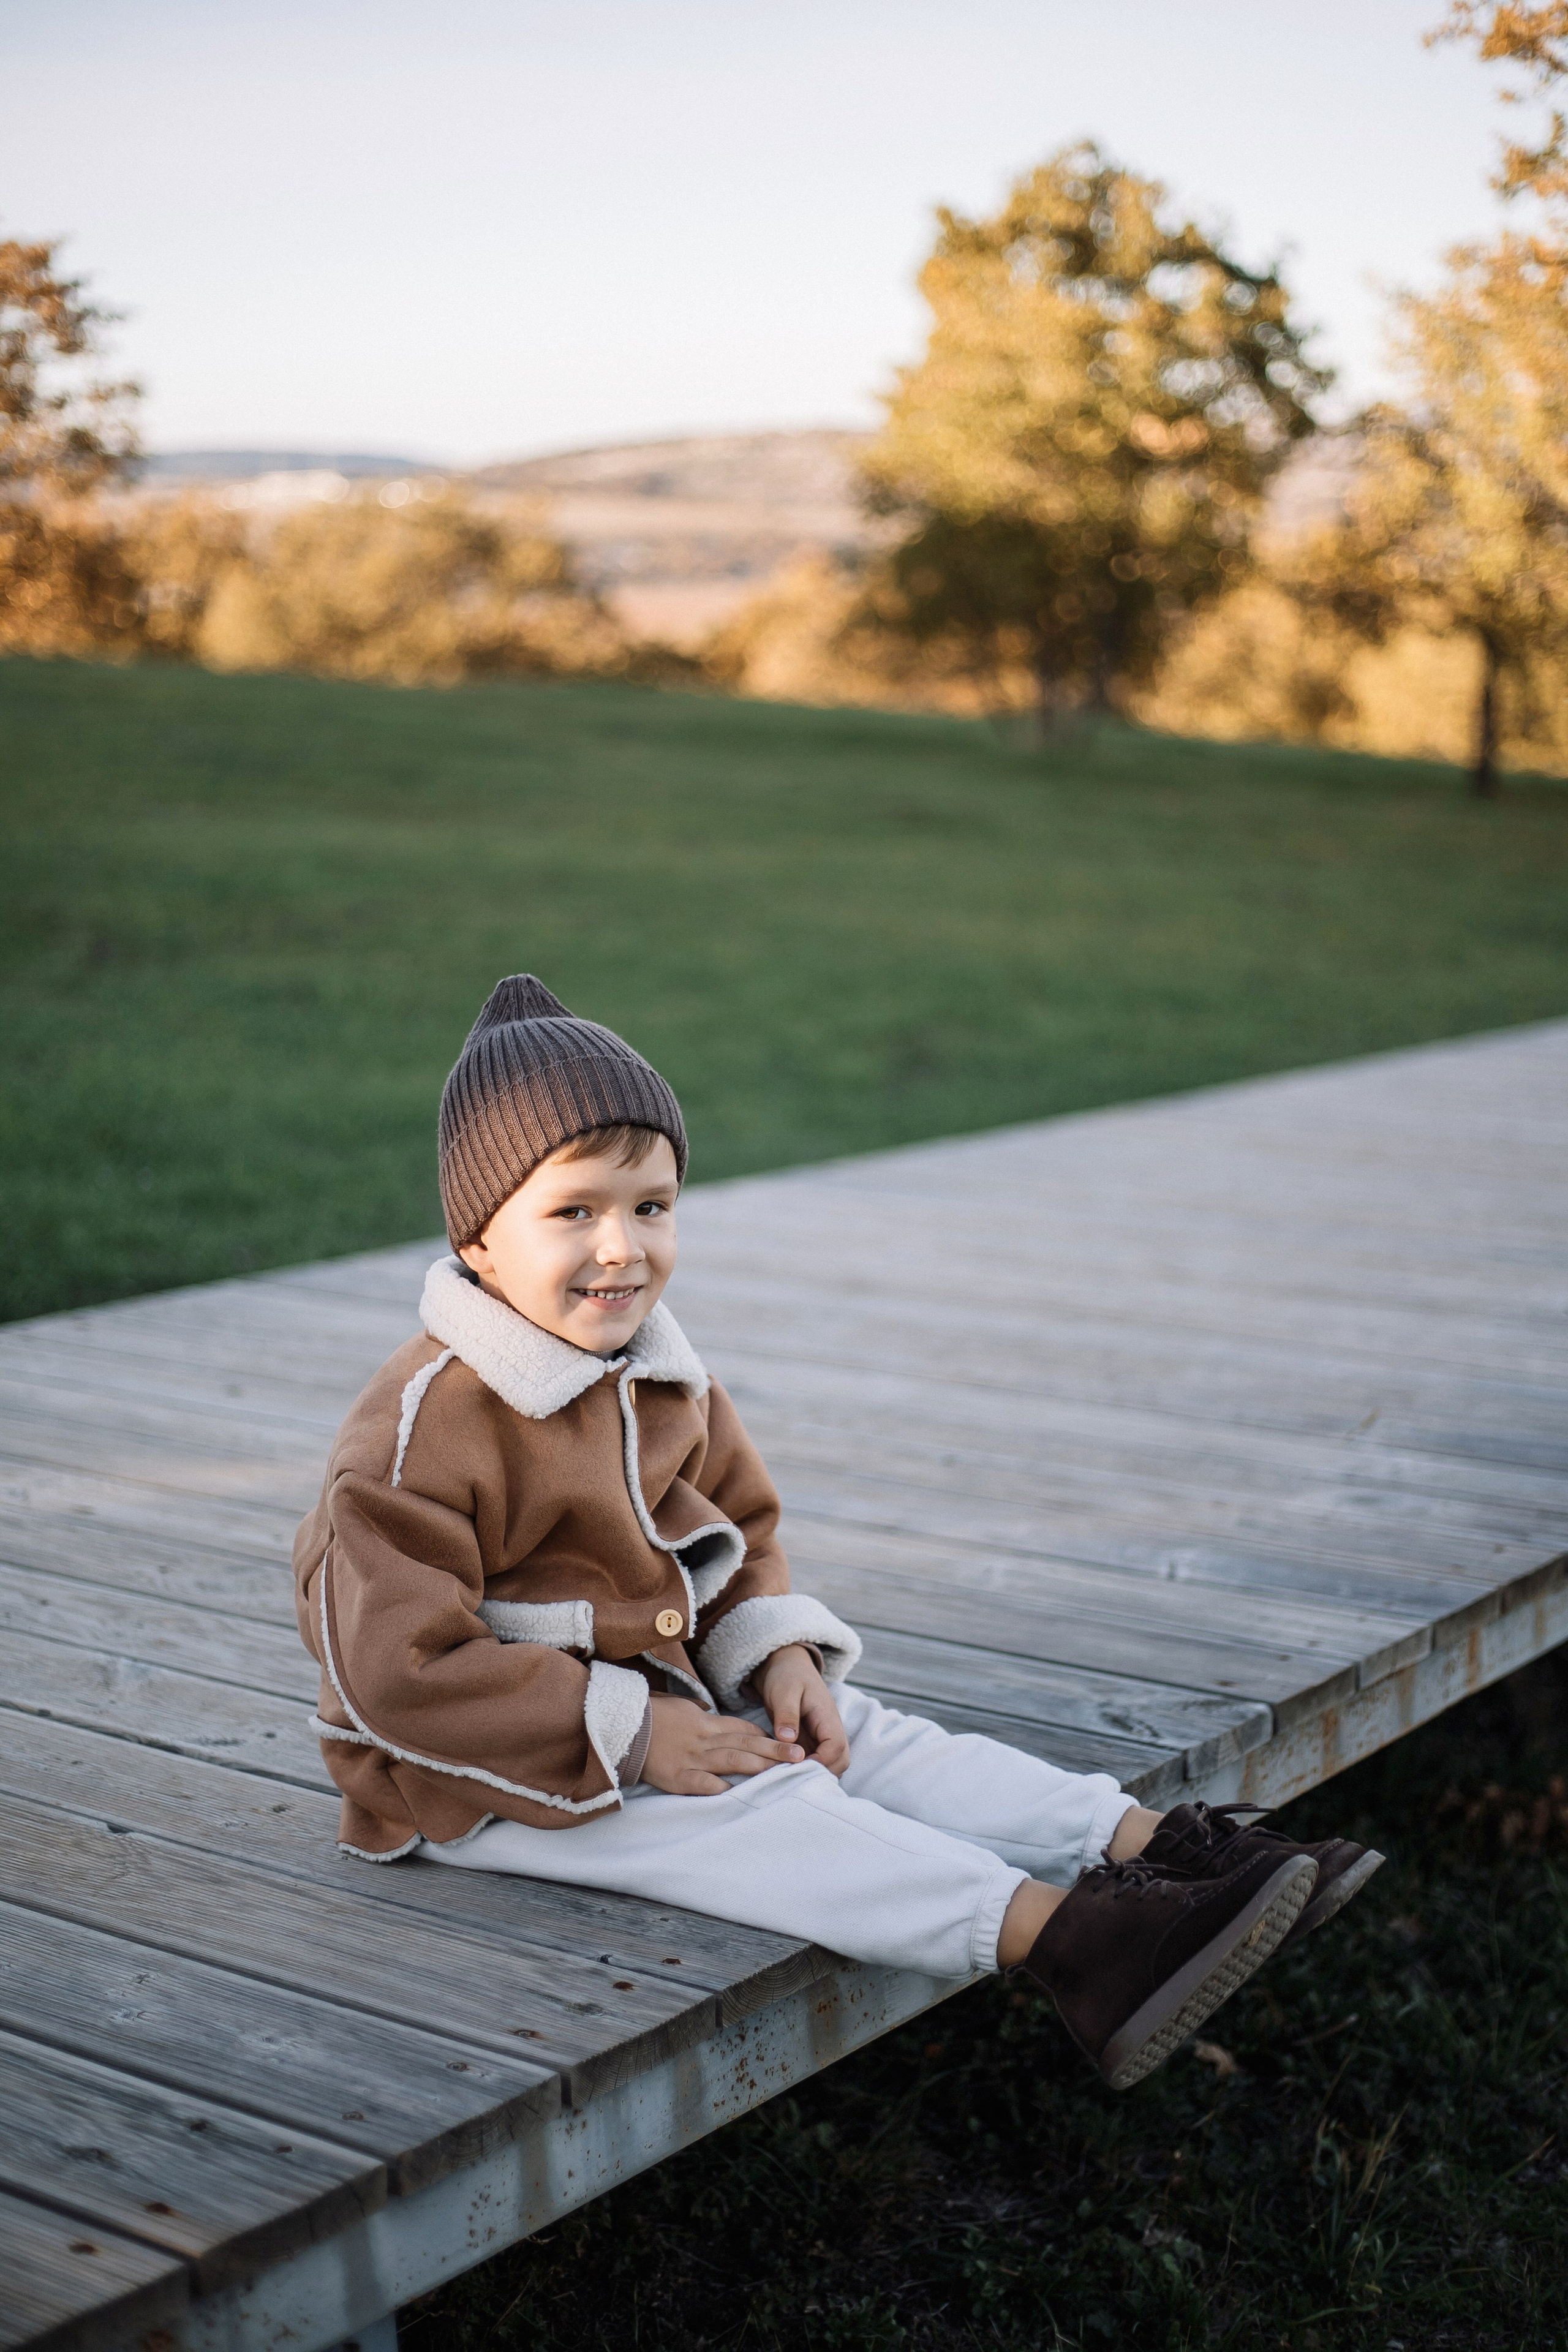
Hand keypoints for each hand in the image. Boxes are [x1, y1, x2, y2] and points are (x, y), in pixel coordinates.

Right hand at [641, 1694, 804, 1796]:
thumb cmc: (651, 1716)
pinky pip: (703, 1784)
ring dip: (759, 1767)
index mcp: (706, 1723)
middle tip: (799, 1757)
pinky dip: (721, 1788)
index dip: (766, 1737)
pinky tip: (739, 1794)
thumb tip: (717, 1720)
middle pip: (745, 1744)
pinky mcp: (677, 1777)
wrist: (622, 1725)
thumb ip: (703, 1717)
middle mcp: (704, 1739)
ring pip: (731, 1761)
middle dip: (774, 1751)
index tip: (789, 1743)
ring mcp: (692, 1759)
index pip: (743, 1729)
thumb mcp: (682, 1709)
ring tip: (781, 1772)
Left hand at [753, 1644, 849, 1775]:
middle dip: (820, 1774)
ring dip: (813, 1774)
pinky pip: (815, 1762)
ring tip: (787, 1776)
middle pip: (840, 1761)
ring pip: (830, 1765)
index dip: (820, 1762)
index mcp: (828, 1717)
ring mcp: (822, 1738)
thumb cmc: (786, 1676)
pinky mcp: (811, 1743)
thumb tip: (788, 1738)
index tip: (796, 1767)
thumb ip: (787, 1713)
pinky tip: (784, 1771)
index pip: (836, 1747)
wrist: (785, 1668)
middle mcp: (830, 1731)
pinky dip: (804, 1771)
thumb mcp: (784, 1691)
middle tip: (791, 1777)